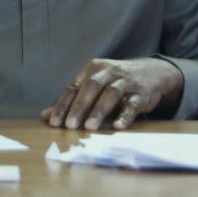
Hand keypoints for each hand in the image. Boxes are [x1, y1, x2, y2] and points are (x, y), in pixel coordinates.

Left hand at [40, 58, 183, 130]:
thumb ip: (71, 101)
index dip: (63, 104)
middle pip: (91, 87)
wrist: (152, 73)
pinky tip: (117, 126)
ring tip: (89, 127)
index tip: (54, 122)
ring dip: (99, 110)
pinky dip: (124, 115)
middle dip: (79, 107)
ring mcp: (126, 81)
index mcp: (93, 69)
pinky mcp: (141, 93)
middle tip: (70, 126)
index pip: (74, 86)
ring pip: (110, 93)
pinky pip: (132, 103)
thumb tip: (45, 116)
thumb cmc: (115, 81)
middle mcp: (109, 71)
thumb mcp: (93, 86)